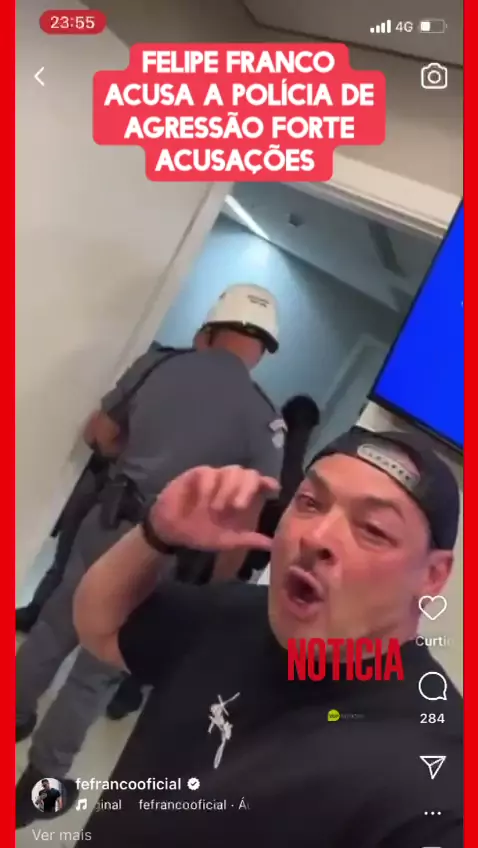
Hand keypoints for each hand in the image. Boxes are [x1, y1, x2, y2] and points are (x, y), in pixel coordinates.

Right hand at [149, 466, 279, 552]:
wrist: (170, 532)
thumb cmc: (201, 533)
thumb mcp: (226, 540)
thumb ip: (248, 540)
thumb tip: (272, 545)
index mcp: (242, 498)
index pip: (260, 484)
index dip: (268, 483)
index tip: (273, 489)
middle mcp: (232, 484)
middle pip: (248, 474)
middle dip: (246, 489)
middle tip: (238, 507)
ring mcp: (215, 477)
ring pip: (231, 471)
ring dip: (227, 489)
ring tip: (217, 509)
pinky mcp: (197, 474)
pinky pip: (209, 473)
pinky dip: (209, 487)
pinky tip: (203, 503)